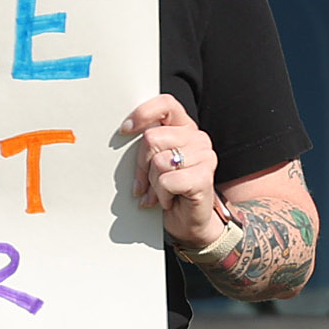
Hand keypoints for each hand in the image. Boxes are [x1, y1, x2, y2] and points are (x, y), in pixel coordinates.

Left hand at [121, 95, 227, 250]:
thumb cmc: (170, 192)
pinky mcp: (204, 177)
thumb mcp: (153, 163)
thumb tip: (124, 134)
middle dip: (141, 165)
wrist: (190, 223)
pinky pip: (168, 181)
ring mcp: (205, 157)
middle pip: (152, 137)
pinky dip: (162, 195)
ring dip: (153, 184)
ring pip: (158, 162)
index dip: (143, 113)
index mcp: (184, 128)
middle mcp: (198, 138)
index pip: (165, 105)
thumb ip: (146, 146)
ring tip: (160, 192)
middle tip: (145, 182)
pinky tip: (169, 200)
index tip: (125, 129)